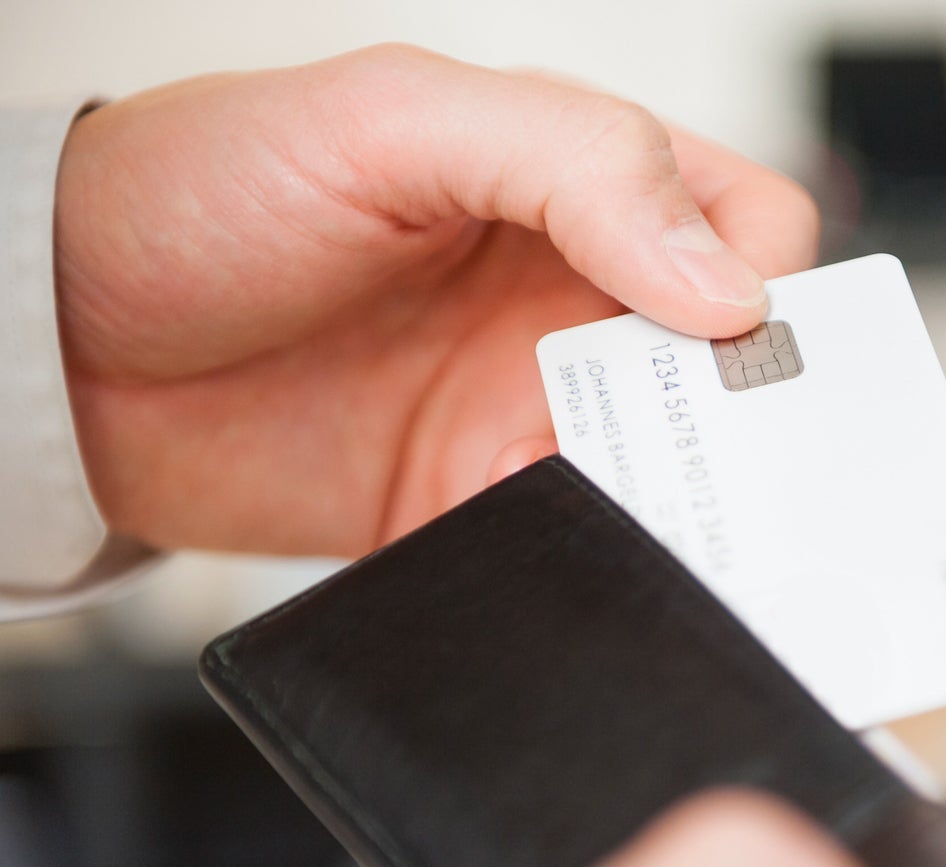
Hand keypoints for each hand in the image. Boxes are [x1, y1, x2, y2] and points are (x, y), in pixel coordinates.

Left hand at [53, 44, 818, 555]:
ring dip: (677, 504)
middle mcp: (576, 303)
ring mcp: (533, 412)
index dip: (769, 289)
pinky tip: (560, 557)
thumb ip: (576, 164)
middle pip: (735, 371)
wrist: (68, 346)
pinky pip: (575, 547)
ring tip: (634, 517)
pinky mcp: (480, 506)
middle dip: (747, 422)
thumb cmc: (206, 189)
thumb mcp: (393, 117)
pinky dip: (591, 564)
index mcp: (586, 189)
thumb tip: (726, 282)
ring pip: (674, 470)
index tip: (725, 343)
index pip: (756, 231)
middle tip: (720, 461)